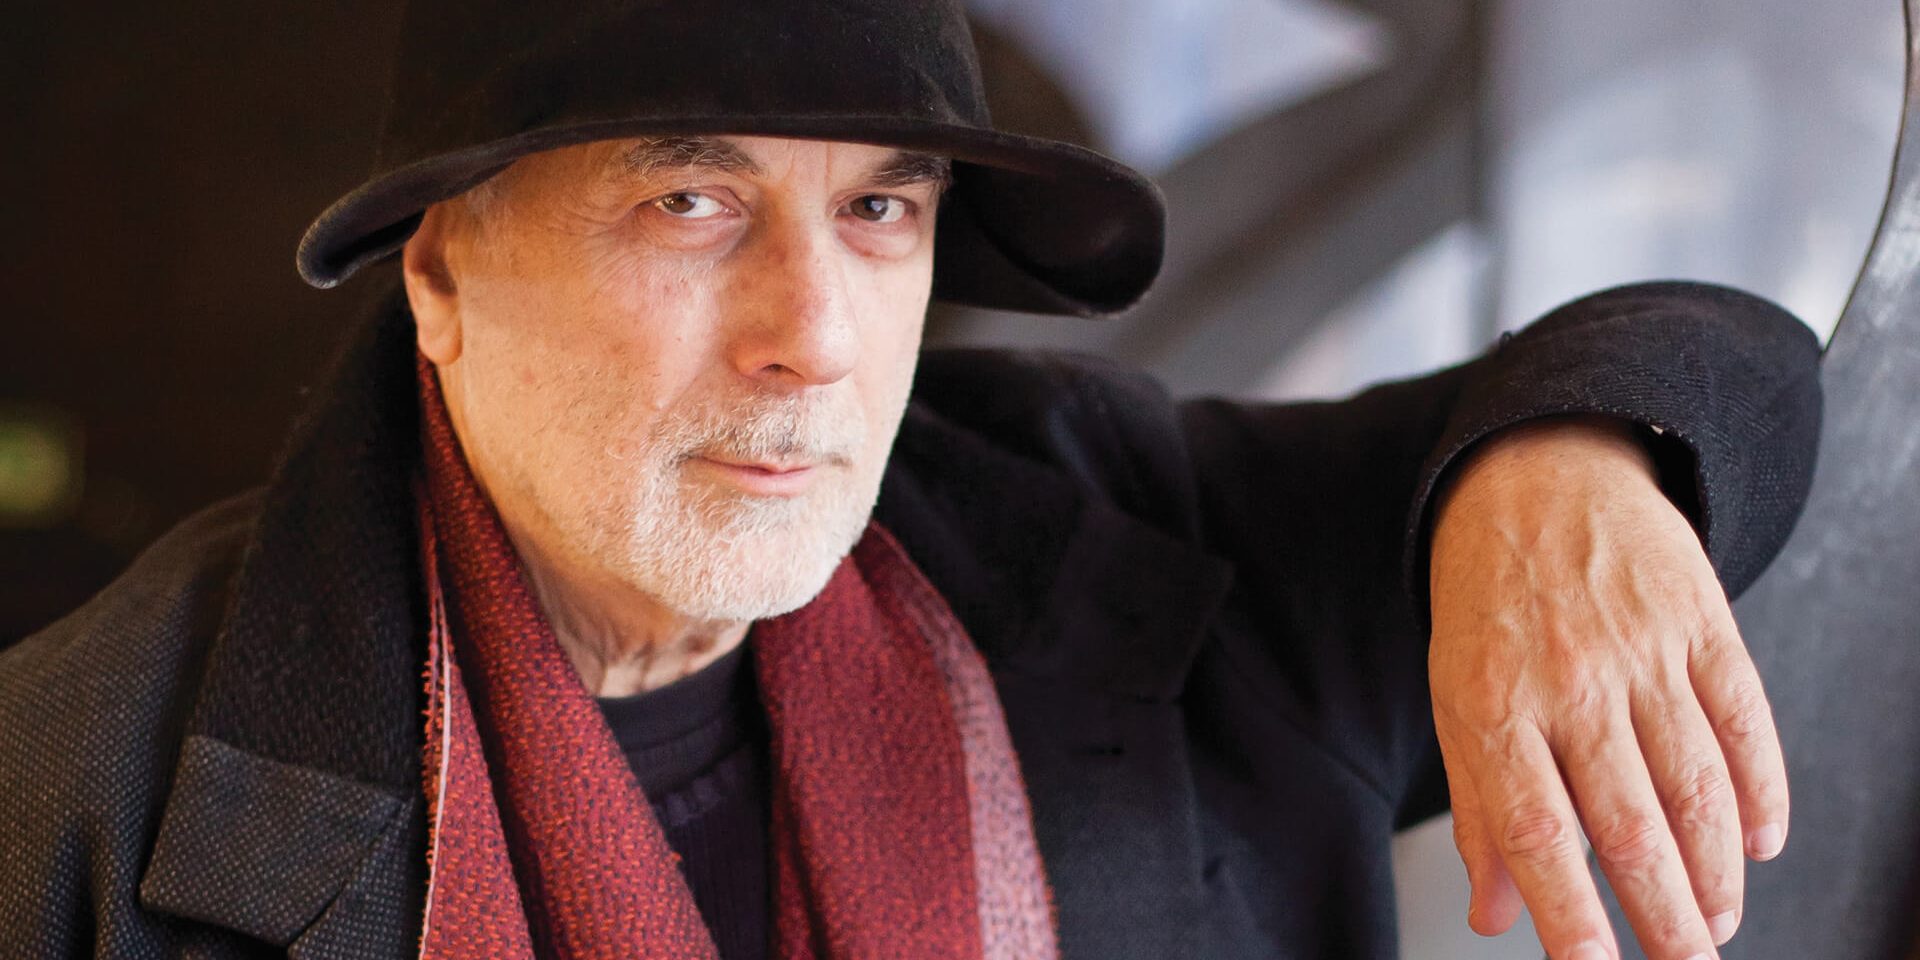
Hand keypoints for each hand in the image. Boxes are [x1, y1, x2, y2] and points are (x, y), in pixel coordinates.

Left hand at [1427, 416, 1788, 959]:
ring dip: (1715, 874)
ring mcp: (1641, 651)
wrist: (1536, 469)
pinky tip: (1758, 844)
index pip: (1537, 832)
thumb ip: (1478, 805)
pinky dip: (1760, 793)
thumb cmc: (1488, 598)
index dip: (1570, 915)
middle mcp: (1569, 681)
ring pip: (1696, 787)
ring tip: (1718, 925)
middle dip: (1666, 919)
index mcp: (1494, 702)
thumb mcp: (1455, 692)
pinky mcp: (1700, 622)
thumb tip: (1494, 912)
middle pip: (1629, 826)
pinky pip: (1743, 722)